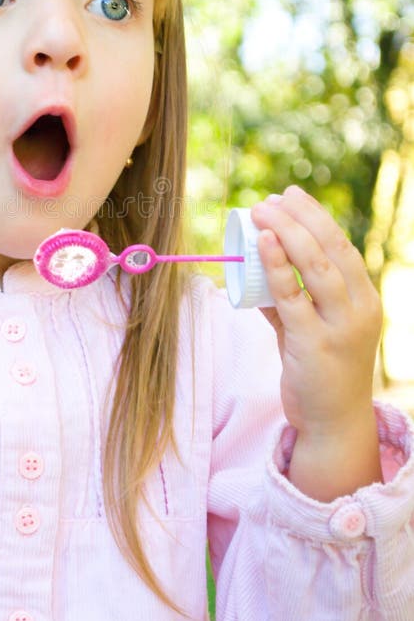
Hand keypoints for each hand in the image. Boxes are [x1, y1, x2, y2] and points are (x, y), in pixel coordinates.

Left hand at [251, 185, 382, 498]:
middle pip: (331, 248)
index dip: (315, 217)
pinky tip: (264, 242)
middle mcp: (360, 308)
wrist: (333, 424)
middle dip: (300, 216)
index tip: (290, 195)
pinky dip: (277, 265)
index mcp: (365, 299)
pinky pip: (292, 296)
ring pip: (316, 266)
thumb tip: (256, 271)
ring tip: (262, 211)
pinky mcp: (314, 343)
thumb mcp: (311, 329)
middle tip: (271, 198)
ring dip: (287, 232)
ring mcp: (340, 326)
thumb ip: (289, 302)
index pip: (342, 246)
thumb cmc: (321, 372)